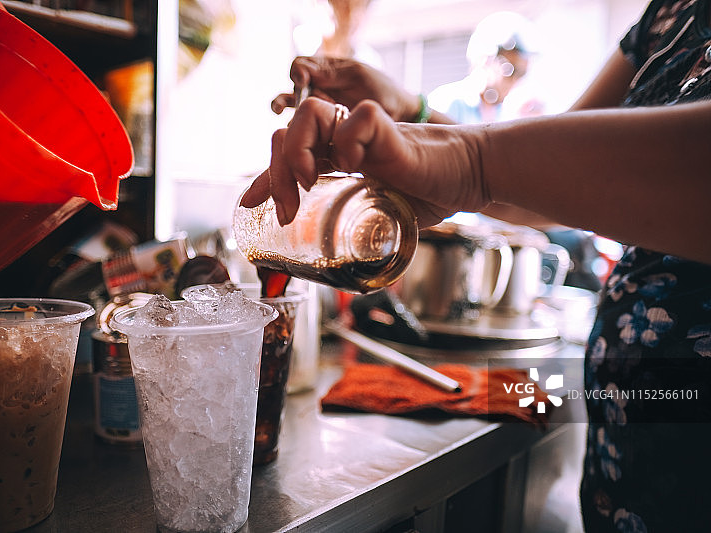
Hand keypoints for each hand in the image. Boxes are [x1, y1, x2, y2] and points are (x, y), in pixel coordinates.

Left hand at [242, 97, 488, 226]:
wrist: (469, 178)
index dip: (265, 177)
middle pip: (289, 131)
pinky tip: (354, 166)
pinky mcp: (390, 129)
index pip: (291, 157)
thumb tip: (345, 274)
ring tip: (307, 181)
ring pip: (312, 113)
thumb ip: (362, 229)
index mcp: (340, 160)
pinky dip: (348, 141)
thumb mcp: (384, 217)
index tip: (248, 203)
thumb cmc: (430, 194)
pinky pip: (357, 119)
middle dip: (276, 172)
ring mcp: (364, 133)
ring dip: (298, 149)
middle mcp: (346, 142)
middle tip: (285, 210)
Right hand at [270, 56, 420, 122]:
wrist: (399, 116)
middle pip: (290, 92)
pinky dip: (298, 136)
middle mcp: (317, 90)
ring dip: (284, 118)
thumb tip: (301, 72)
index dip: (297, 73)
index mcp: (325, 71)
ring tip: (281, 122)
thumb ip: (332, 73)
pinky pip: (305, 132)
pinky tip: (298, 140)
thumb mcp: (359, 75)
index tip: (302, 80)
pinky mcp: (323, 131)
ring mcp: (318, 111)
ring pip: (292, 114)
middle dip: (282, 100)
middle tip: (279, 108)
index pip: (300, 67)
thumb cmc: (382, 90)